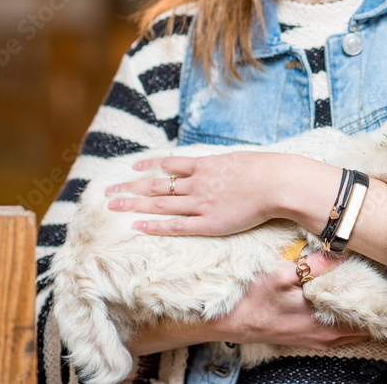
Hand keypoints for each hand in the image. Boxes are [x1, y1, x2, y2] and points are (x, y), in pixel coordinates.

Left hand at [105, 151, 302, 235]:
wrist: (277, 183)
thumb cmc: (266, 170)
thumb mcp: (240, 160)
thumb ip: (225, 165)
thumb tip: (221, 166)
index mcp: (206, 165)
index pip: (169, 165)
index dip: (149, 167)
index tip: (132, 169)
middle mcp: (197, 183)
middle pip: (156, 185)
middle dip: (131, 188)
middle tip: (109, 192)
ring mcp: (201, 203)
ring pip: (160, 203)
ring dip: (134, 204)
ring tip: (113, 206)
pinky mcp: (209, 222)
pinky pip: (176, 225)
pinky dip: (155, 225)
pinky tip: (138, 226)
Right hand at [127, 251, 369, 354]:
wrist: (224, 323)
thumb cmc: (250, 300)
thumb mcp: (279, 275)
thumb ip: (312, 265)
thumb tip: (340, 252)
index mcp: (324, 323)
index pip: (366, 317)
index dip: (382, 299)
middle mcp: (326, 336)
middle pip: (364, 322)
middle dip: (376, 303)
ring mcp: (318, 338)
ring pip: (352, 325)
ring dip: (362, 307)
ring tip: (374, 285)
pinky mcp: (309, 336)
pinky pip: (339, 328)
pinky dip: (347, 313)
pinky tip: (347, 296)